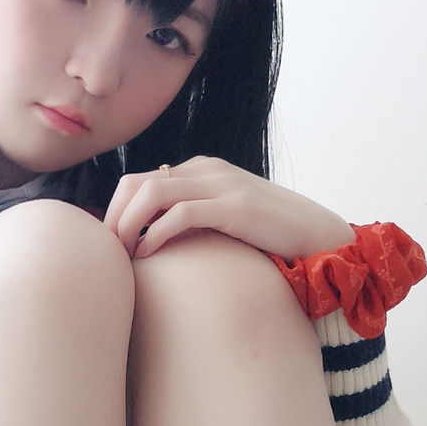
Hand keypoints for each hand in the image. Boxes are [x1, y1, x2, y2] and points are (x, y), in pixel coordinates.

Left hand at [103, 155, 354, 263]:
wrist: (319, 234)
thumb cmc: (270, 236)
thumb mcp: (224, 219)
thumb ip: (194, 217)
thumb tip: (154, 235)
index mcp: (201, 170)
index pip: (139, 181)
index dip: (115, 212)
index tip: (107, 245)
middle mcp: (207, 170)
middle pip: (136, 182)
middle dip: (113, 217)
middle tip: (107, 252)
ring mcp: (221, 185)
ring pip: (151, 192)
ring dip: (127, 224)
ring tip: (123, 255)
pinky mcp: (234, 207)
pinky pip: (180, 213)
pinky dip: (155, 233)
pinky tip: (148, 254)